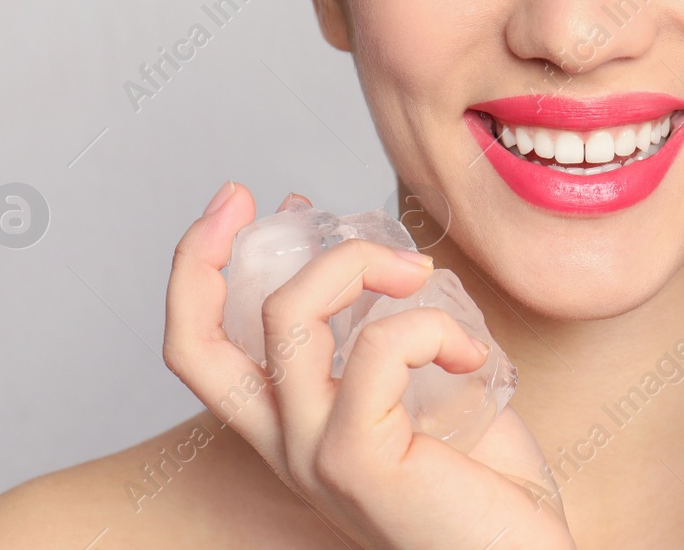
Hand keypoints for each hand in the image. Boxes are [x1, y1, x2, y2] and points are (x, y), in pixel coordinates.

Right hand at [164, 183, 575, 549]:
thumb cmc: (489, 485)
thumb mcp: (428, 386)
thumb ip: (392, 327)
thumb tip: (369, 248)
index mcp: (294, 425)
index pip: (202, 349)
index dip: (199, 269)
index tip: (241, 203)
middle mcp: (286, 445)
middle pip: (194, 343)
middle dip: (202, 252)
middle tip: (252, 197)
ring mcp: (314, 454)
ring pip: (292, 314)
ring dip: (360, 262)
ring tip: (421, 274)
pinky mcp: (356, 461)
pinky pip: (378, 347)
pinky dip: (433, 325)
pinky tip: (470, 354)